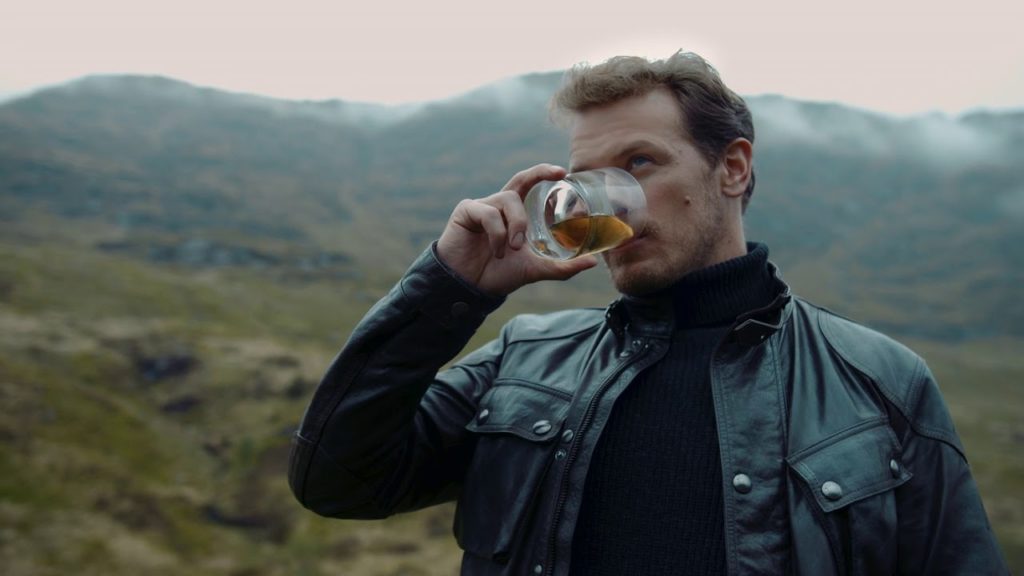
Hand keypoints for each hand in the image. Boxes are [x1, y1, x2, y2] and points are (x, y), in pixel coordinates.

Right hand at [437, 164, 597, 295]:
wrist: (468, 287)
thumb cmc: (498, 274)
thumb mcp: (535, 270)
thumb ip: (562, 267)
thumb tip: (594, 262)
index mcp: (514, 214)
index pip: (529, 185)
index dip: (543, 173)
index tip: (563, 172)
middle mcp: (499, 205)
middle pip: (519, 179)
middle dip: (539, 173)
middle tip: (557, 174)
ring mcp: (482, 206)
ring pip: (509, 200)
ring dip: (517, 224)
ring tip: (514, 249)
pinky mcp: (466, 211)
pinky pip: (489, 213)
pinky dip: (498, 233)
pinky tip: (497, 251)